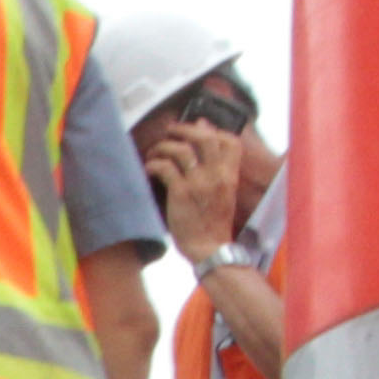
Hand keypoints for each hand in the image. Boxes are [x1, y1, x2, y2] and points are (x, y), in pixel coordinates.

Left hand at [139, 122, 239, 254]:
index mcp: (229, 176)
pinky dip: (153, 164)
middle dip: (184, 129)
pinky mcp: (181, 193)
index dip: (212, 130)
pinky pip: (164, 167)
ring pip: (180, 150)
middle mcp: (216, 176)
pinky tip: (149, 170)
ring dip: (163, 147)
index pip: (230, 140)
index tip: (197, 129)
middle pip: (204, 137)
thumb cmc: (212, 222)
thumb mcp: (223, 192)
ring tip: (154, 153)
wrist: (209, 249)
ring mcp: (198, 184)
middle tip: (170, 131)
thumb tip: (205, 134)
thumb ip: (217, 167)